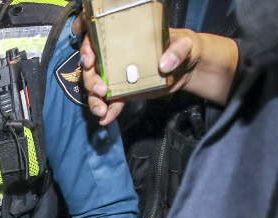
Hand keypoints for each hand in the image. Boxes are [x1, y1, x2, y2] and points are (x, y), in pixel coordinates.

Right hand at [75, 16, 239, 125]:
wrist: (189, 68)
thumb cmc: (185, 47)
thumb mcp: (185, 43)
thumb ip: (177, 49)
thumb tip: (164, 65)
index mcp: (124, 38)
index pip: (97, 39)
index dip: (87, 49)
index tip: (89, 60)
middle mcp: (115, 56)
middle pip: (92, 68)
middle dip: (91, 80)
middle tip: (101, 90)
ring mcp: (118, 75)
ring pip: (97, 87)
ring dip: (95, 100)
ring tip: (101, 111)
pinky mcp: (125, 91)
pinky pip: (112, 102)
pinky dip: (108, 111)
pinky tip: (106, 119)